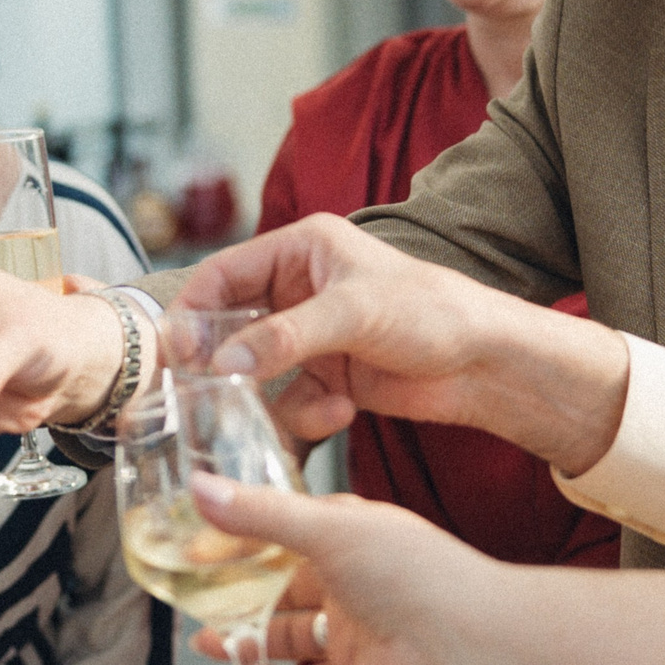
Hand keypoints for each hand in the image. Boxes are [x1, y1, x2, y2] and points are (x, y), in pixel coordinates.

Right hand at [177, 216, 629, 471]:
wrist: (486, 363)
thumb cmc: (432, 312)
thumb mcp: (353, 314)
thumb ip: (283, 337)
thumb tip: (221, 362)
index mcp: (303, 249)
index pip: (225, 273)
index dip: (195, 310)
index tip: (178, 352)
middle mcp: (301, 289)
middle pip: (231, 325)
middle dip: (219, 361)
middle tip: (200, 393)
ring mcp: (313, 337)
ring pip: (255, 371)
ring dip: (262, 397)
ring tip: (265, 415)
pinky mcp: (329, 378)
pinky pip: (289, 401)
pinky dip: (305, 414)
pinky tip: (340, 412)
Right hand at [182, 471, 491, 664]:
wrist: (460, 641)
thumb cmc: (410, 570)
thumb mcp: (327, 527)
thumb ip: (260, 514)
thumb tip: (200, 487)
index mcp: (349, 533)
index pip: (286, 531)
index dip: (242, 539)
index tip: (197, 547)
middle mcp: (352, 580)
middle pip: (284, 589)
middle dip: (240, 597)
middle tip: (195, 603)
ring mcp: (355, 630)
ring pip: (291, 637)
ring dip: (250, 643)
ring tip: (207, 646)